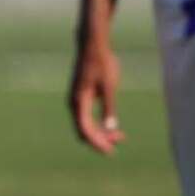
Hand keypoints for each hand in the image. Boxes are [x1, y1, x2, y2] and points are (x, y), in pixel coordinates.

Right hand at [68, 39, 125, 154]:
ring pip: (86, 125)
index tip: (111, 150)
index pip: (85, 129)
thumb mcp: (109, 86)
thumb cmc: (102, 63)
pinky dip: (98, 124)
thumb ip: (109, 107)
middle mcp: (74, 103)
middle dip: (101, 139)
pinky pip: (87, 117)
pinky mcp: (81, 97)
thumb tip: (110, 128)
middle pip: (84, 130)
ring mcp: (76, 100)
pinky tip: (111, 125)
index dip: (97, 142)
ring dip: (101, 132)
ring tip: (120, 135)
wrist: (92, 45)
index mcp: (79, 101)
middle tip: (120, 141)